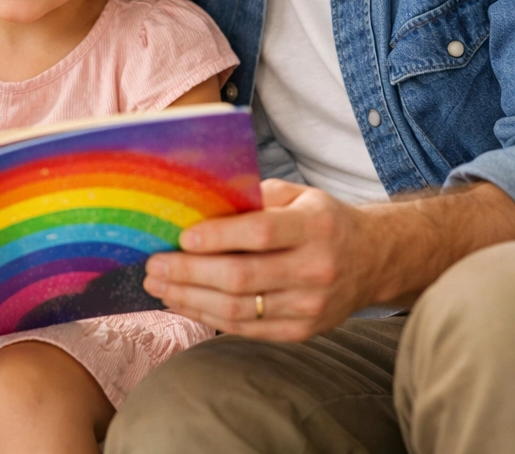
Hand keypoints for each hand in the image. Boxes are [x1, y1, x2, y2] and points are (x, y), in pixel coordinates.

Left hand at [144, 178, 376, 340]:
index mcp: (314, 228)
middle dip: (189, 272)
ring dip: (190, 298)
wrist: (372, 260)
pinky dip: (209, 316)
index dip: (218, 236)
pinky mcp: (302, 331)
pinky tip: (183, 302)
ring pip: (239, 308)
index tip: (181, 236)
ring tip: (158, 285)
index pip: (261, 234)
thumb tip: (201, 201)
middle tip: (153, 265)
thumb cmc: (321, 220)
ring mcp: (310, 307)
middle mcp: (314, 270)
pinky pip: (247, 328)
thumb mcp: (297, 194)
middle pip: (242, 277)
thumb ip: (255, 197)